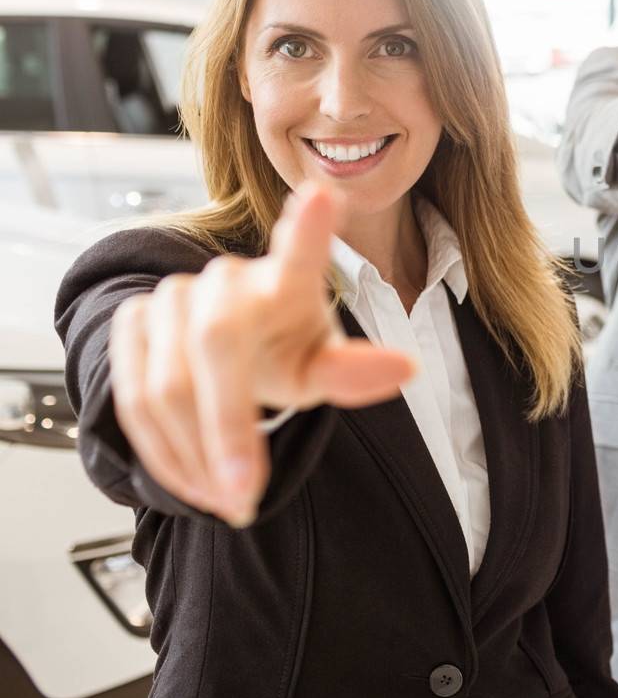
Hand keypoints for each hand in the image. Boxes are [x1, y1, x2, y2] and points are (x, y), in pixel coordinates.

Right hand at [107, 183, 415, 525]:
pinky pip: (132, 399)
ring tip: (230, 501)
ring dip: (195, 456)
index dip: (308, 227)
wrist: (222, 350)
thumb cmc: (280, 349)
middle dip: (227, 428)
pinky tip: (194, 485)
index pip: (300, 253)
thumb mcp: (321, 366)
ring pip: (164, 385)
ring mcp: (171, 298)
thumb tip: (407, 368)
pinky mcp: (130, 322)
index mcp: (286, 284)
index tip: (321, 196)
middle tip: (246, 492)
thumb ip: (355, 372)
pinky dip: (164, 453)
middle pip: (215, 345)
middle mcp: (224, 281)